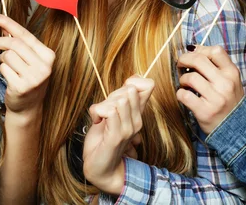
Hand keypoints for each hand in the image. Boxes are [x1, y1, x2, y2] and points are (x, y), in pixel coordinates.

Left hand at [0, 13, 53, 124]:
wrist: (28, 107)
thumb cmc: (28, 78)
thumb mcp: (29, 59)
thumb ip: (20, 42)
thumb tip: (3, 24)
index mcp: (48, 55)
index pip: (25, 35)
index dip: (8, 23)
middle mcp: (44, 65)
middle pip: (15, 43)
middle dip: (0, 42)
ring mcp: (34, 77)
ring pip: (8, 56)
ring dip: (2, 59)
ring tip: (8, 66)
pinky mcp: (22, 87)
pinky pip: (4, 69)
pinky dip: (3, 70)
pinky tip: (9, 77)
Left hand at [83, 76, 153, 194]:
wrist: (100, 169)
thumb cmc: (102, 141)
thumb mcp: (112, 113)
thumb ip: (120, 97)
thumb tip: (133, 77)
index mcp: (137, 113)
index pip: (148, 85)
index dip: (133, 81)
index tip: (118, 94)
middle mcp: (136, 120)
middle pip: (128, 90)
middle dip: (111, 96)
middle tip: (104, 111)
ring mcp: (128, 129)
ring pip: (119, 100)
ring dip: (103, 106)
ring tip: (100, 118)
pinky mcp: (117, 136)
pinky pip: (110, 112)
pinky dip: (97, 113)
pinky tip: (97, 122)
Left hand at [176, 45, 243, 133]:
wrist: (237, 128)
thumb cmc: (229, 100)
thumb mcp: (230, 80)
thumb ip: (216, 65)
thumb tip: (193, 48)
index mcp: (232, 73)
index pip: (216, 51)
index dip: (201, 50)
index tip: (194, 54)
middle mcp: (225, 84)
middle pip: (199, 60)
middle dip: (184, 59)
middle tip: (181, 64)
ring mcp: (216, 98)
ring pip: (190, 77)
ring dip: (182, 79)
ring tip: (185, 83)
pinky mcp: (205, 112)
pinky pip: (185, 95)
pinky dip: (180, 93)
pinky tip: (184, 95)